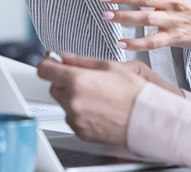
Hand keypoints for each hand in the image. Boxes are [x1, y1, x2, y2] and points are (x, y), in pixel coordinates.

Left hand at [36, 54, 154, 146]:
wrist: (145, 118)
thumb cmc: (133, 92)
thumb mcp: (110, 66)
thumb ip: (82, 61)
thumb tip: (65, 58)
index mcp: (77, 80)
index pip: (45, 70)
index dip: (49, 64)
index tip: (52, 64)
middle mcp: (72, 101)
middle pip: (54, 87)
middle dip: (65, 82)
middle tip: (85, 80)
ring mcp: (75, 118)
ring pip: (64, 104)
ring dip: (73, 98)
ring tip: (97, 97)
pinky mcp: (81, 132)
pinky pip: (73, 119)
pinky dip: (80, 114)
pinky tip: (98, 110)